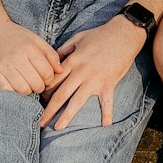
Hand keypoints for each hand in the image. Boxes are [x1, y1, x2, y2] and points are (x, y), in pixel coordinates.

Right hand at [0, 17, 64, 94]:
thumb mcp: (35, 39)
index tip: (46, 78)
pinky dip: (14, 91)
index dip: (49, 79)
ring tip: (26, 84)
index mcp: (30, 48)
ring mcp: (4, 66)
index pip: (47, 73)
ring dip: (27, 90)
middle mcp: (17, 57)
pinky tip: (15, 85)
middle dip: (39, 86)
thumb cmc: (14, 35)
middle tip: (36, 83)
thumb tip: (61, 70)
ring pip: (23, 90)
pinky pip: (8, 90)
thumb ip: (50, 54)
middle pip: (36, 84)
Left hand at [41, 16, 147, 130]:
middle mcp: (81, 73)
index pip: (53, 80)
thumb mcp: (77, 38)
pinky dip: (107, 114)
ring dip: (66, 116)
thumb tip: (52, 62)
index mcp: (72, 61)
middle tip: (40, 122)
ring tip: (58, 128)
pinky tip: (105, 125)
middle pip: (61, 95)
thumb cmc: (99, 35)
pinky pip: (107, 102)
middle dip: (49, 110)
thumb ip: (63, 50)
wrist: (123, 34)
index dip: (44, 91)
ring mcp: (95, 80)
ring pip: (77, 102)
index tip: (39, 101)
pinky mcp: (108, 84)